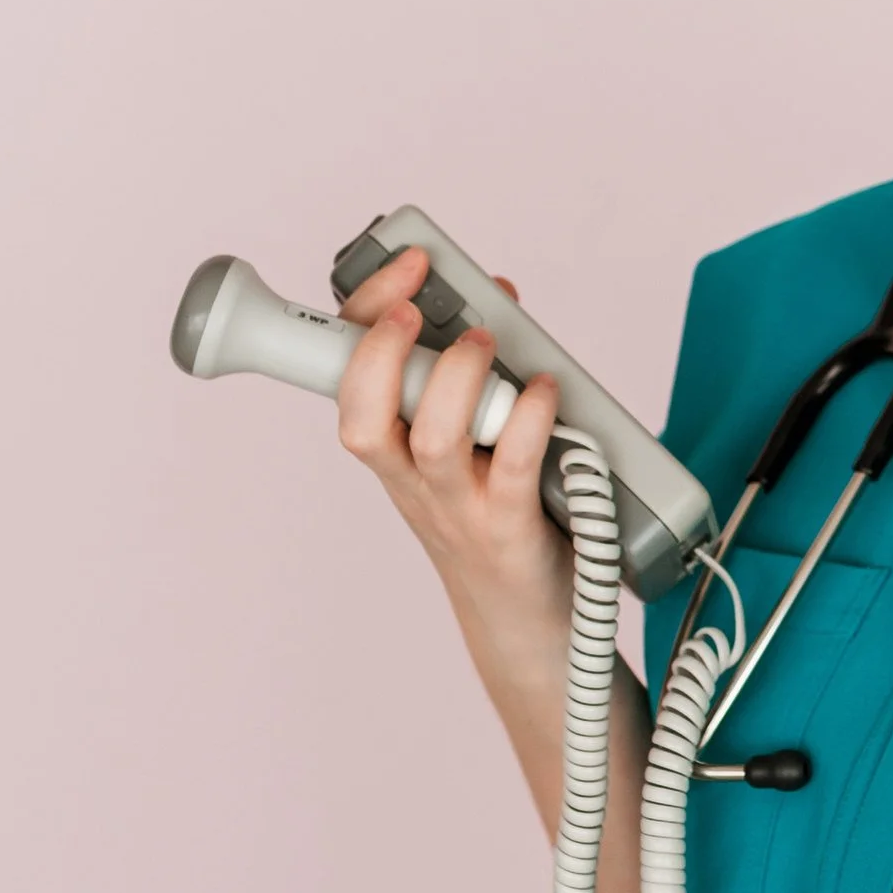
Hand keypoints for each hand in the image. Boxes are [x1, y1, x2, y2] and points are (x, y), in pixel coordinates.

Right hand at [334, 246, 568, 688]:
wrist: (527, 624)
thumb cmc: (499, 521)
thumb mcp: (466, 448)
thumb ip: (473, 379)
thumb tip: (499, 301)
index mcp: (393, 452)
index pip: (347, 378)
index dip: (360, 319)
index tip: (400, 267)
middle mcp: (414, 481)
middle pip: (363, 416)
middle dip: (383, 350)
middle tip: (416, 306)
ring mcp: (459, 508)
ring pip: (434, 441)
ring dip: (458, 380)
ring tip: (486, 343)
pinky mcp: (511, 532)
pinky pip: (515, 470)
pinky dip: (530, 422)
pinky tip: (546, 392)